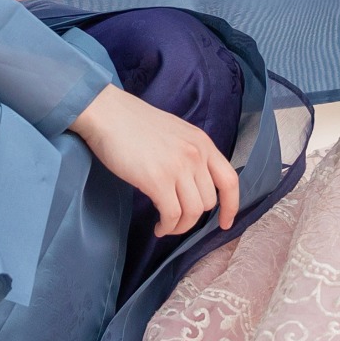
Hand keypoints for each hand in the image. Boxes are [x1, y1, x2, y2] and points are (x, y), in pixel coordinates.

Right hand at [68, 85, 239, 237]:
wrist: (108, 114)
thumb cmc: (134, 124)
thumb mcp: (176, 133)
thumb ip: (190, 154)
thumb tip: (194, 185)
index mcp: (203, 143)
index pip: (230, 180)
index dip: (231, 207)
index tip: (225, 224)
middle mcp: (196, 155)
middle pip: (209, 202)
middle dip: (193, 217)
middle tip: (175, 219)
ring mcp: (178, 167)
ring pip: (193, 212)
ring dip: (179, 226)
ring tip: (165, 225)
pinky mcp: (157, 180)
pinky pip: (172, 215)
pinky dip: (167, 226)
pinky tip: (158, 226)